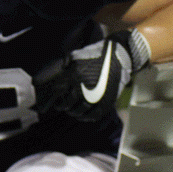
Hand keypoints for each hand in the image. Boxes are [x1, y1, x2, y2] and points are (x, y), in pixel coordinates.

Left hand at [33, 29, 150, 120]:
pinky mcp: (106, 102)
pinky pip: (94, 115)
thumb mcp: (77, 54)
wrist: (117, 56)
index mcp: (74, 75)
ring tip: (71, 112)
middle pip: (67, 102)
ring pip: (80, 110)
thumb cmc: (95, 54)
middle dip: (63, 105)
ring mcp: (95, 96)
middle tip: (60, 107)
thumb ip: (66, 62)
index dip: (55, 95)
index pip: (59, 90)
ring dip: (73, 113)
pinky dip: (87, 118)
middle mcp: (83, 87)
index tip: (55, 98)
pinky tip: (83, 117)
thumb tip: (61, 71)